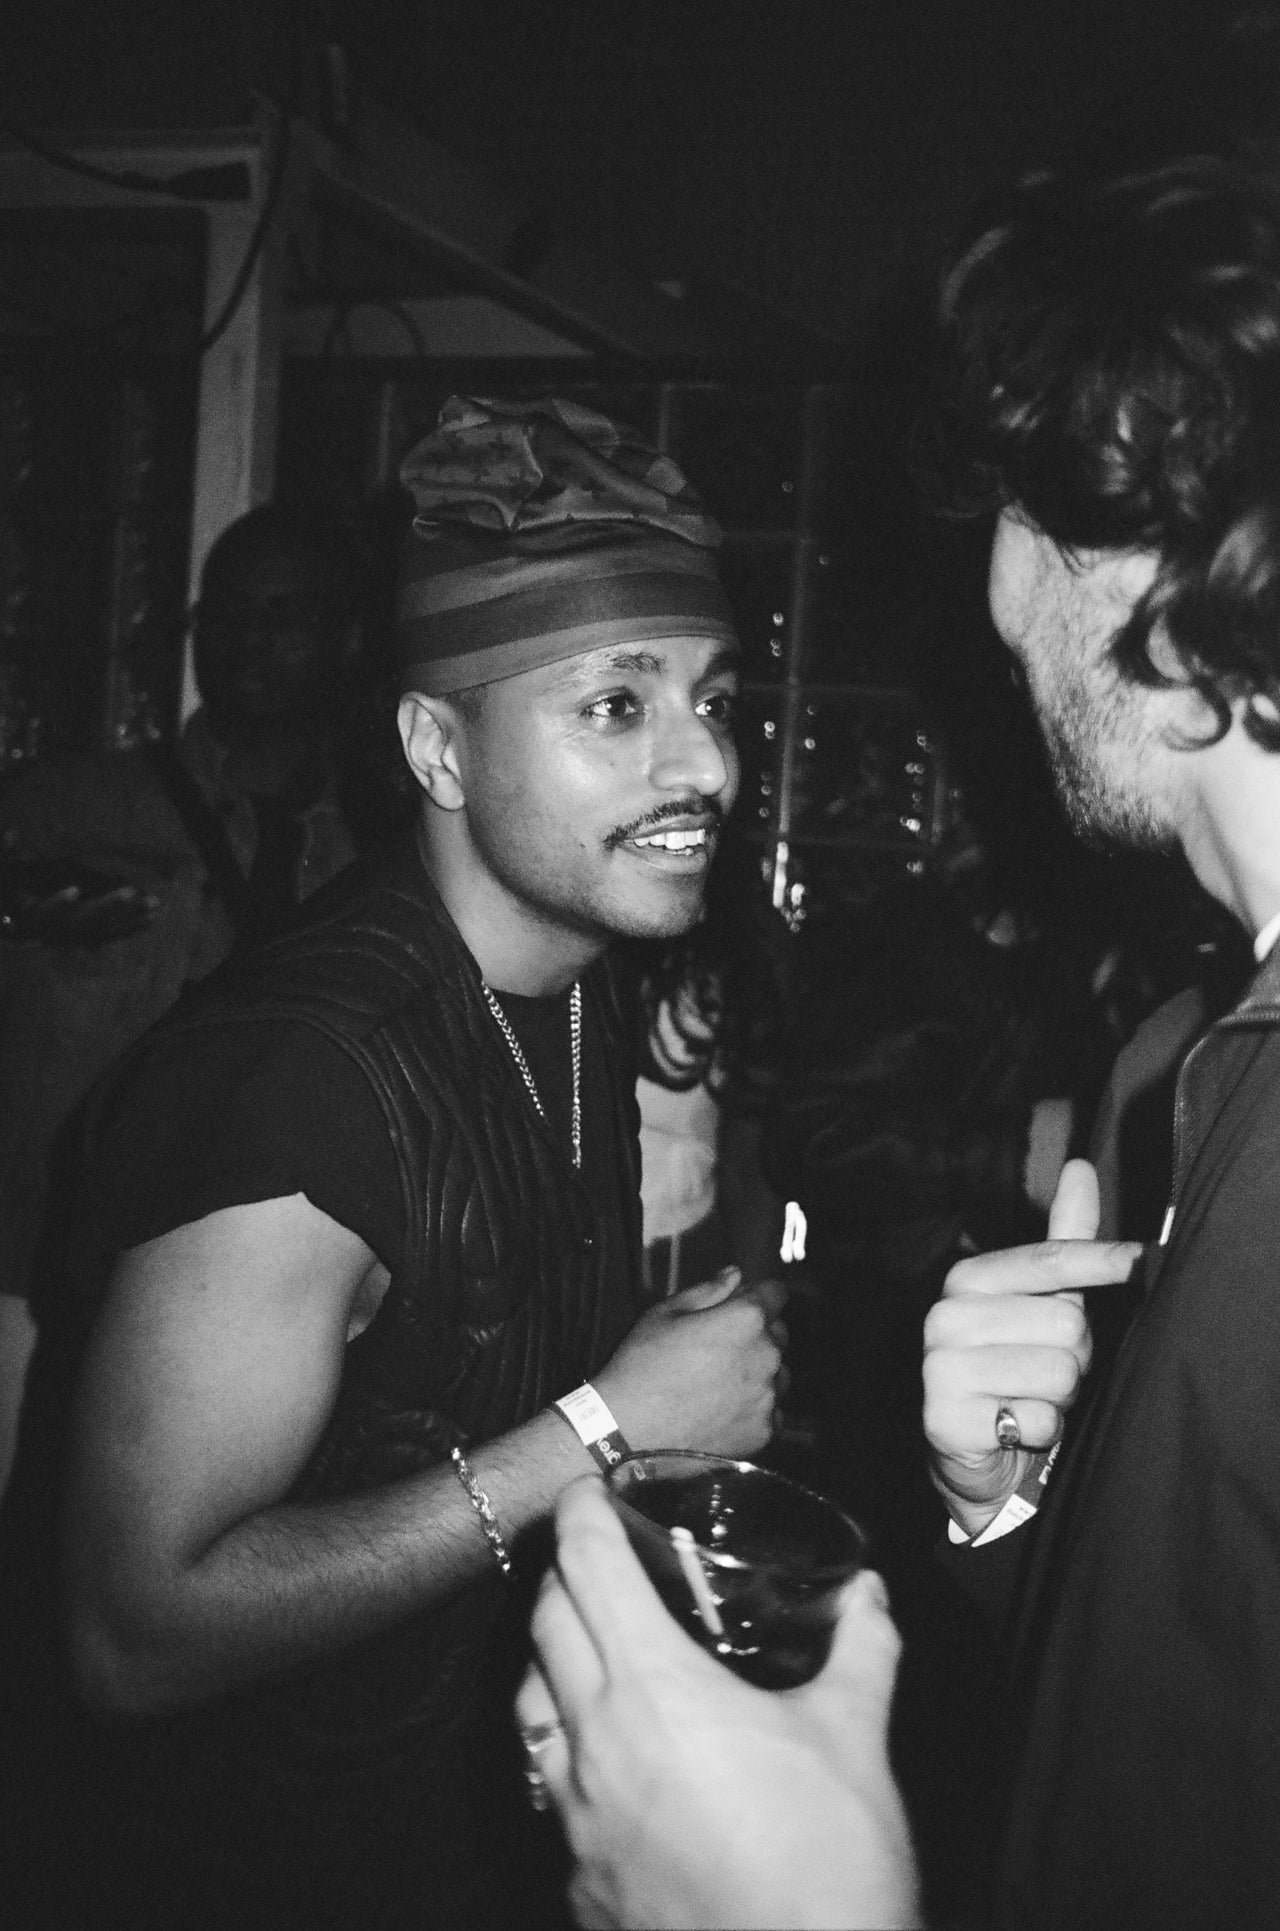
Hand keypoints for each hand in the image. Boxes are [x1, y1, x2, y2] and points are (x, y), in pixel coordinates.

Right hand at [0, 857, 156, 945]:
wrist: (16, 931)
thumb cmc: (10, 898)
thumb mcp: (5, 874)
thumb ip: (5, 855)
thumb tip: (12, 833)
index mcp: (32, 917)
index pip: (44, 912)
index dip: (57, 903)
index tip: (73, 890)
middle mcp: (55, 931)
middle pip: (83, 920)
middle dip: (108, 906)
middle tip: (131, 892)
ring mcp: (72, 938)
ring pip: (103, 930)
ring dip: (129, 918)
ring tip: (153, 905)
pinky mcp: (84, 940)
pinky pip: (110, 937)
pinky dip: (130, 929)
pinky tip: (151, 921)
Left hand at [517, 1477, 921, 1930]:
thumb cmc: (828, 1861)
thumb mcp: (855, 1736)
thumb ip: (860, 1650)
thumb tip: (869, 1595)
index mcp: (654, 1688)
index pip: (590, 1567)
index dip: (582, 1514)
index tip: (587, 1488)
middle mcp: (595, 1742)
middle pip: (545, 1623)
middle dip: (565, 1575)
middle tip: (599, 1558)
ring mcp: (575, 1817)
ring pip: (530, 1706)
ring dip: (551, 1660)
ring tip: (593, 1652)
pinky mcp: (578, 1879)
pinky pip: (550, 1791)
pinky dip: (567, 1754)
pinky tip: (612, 1765)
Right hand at [594, 1266, 786, 1458]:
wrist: (628, 1431)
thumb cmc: (642, 1366)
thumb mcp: (665, 1314)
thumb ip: (707, 1291)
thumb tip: (735, 1275)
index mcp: (746, 1319)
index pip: (775, 1293)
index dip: (759, 1294)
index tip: (743, 1303)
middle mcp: (766, 1355)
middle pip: (777, 1334)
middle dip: (756, 1333)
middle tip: (719, 1347)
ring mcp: (767, 1397)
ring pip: (777, 1373)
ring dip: (758, 1371)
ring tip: (719, 1381)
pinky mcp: (763, 1431)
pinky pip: (770, 1410)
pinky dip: (753, 1406)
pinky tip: (722, 1408)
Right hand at [923, 1159, 1141, 1532]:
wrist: (975, 1457)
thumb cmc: (1017, 1371)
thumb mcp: (1043, 1301)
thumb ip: (1064, 1239)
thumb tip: (1080, 1167)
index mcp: (968, 1279)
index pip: (1050, 1258)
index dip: (1100, 1261)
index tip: (1135, 1259)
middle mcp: (946, 1314)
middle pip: (1068, 1322)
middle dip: (1074, 1358)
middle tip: (1043, 1372)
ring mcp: (941, 1364)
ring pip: (1059, 1372)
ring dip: (1059, 1398)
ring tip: (1028, 1400)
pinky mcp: (944, 1415)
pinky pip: (1038, 1418)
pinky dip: (1040, 1431)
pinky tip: (1014, 1428)